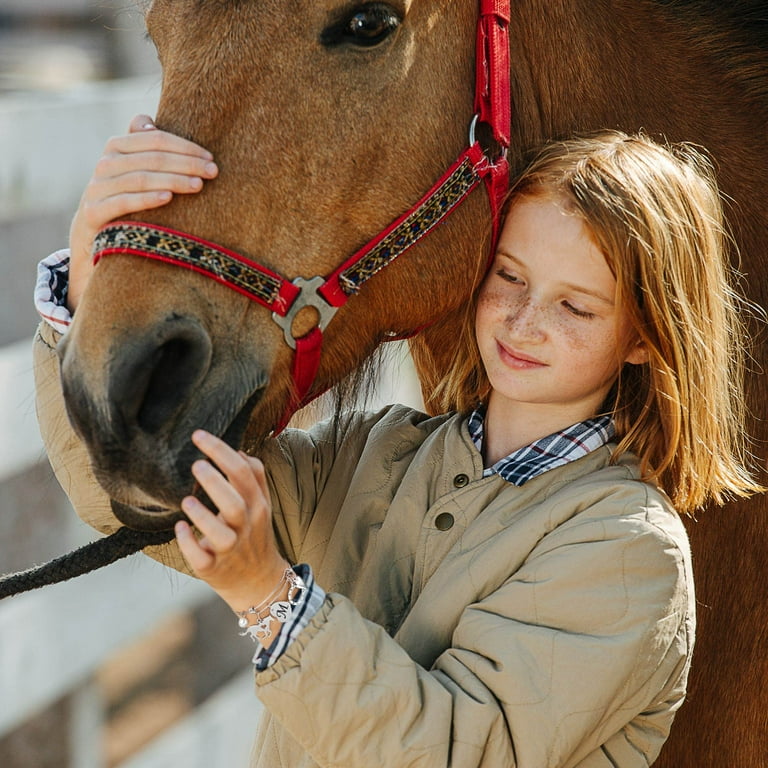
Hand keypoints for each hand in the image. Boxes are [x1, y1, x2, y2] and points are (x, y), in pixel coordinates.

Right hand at [67, 114, 218, 311]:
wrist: (94, 234)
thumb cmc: (126, 197)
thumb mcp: (134, 170)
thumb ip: (143, 145)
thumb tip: (152, 122)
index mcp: (117, 147)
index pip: (155, 139)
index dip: (185, 146)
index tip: (210, 158)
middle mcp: (105, 163)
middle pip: (152, 158)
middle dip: (186, 163)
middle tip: (212, 172)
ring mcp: (97, 187)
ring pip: (140, 178)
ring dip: (173, 180)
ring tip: (198, 185)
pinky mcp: (93, 212)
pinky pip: (124, 202)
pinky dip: (147, 198)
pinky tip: (168, 198)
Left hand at [175, 430, 288, 614]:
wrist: (260, 582)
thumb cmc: (254, 536)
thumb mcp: (262, 505)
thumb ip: (254, 477)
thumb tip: (237, 450)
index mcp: (258, 506)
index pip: (244, 473)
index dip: (221, 451)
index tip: (198, 436)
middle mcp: (247, 527)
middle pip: (235, 503)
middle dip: (215, 482)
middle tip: (195, 464)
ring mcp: (231, 550)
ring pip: (221, 534)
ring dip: (203, 516)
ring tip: (187, 500)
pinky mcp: (214, 570)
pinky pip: (201, 559)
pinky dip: (189, 543)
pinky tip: (179, 528)